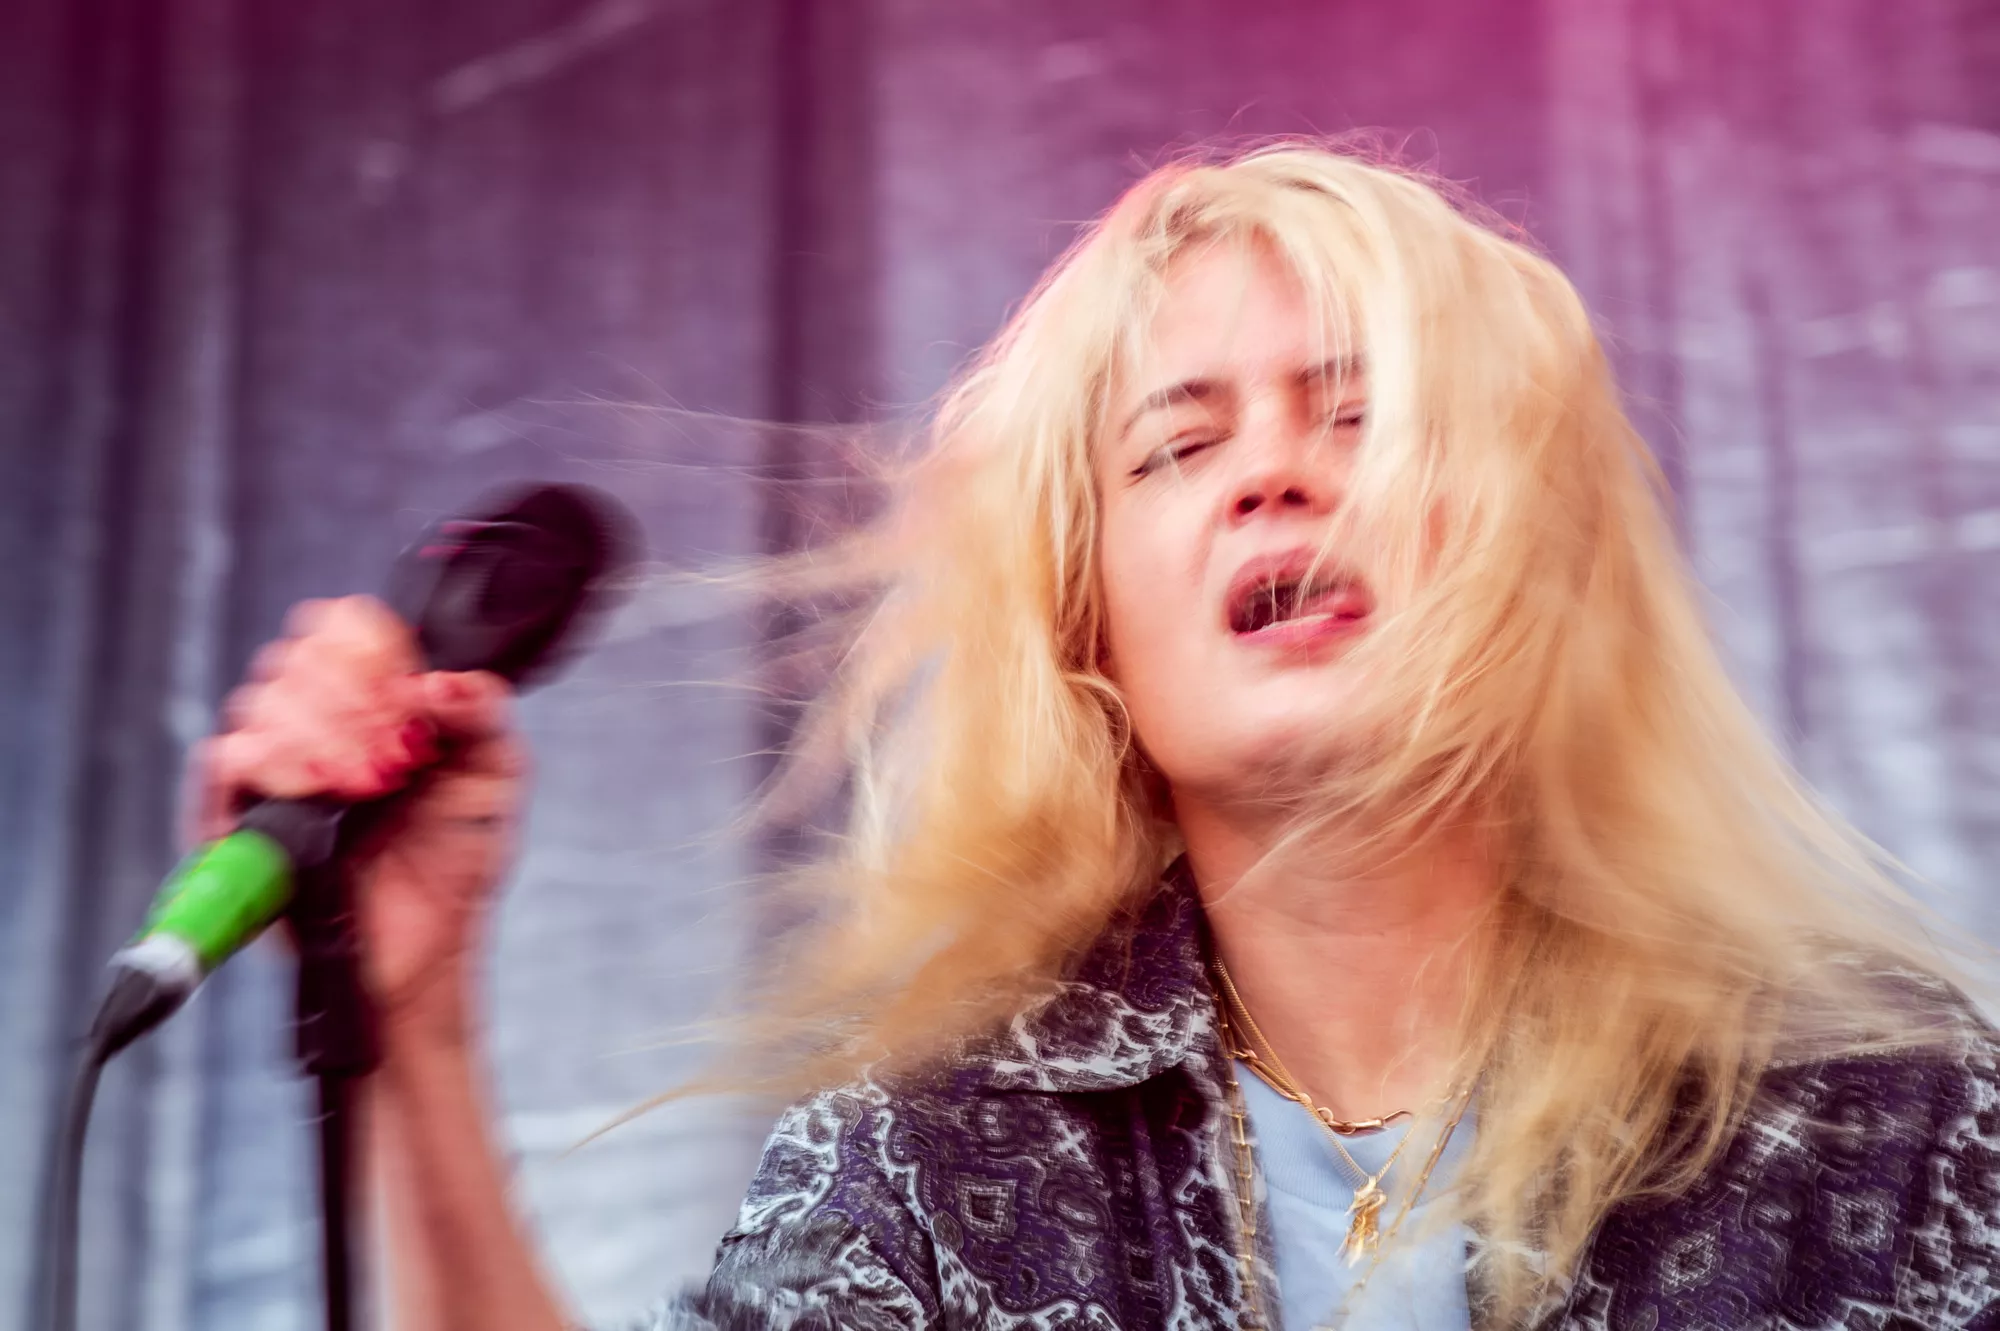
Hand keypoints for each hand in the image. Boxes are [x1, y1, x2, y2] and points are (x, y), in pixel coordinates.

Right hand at [188, 595, 526, 1038]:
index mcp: (373, 699)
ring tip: (369, 785)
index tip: (409, 694)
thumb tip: (438, 681)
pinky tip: (320, 791)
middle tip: (398, 753)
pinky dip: (273, 763)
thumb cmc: (456, 862)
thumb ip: (483, 712)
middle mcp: (314, 723)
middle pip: (296, 656)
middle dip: (354, 698)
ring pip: (260, 700)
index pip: (342, 627)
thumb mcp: (496, 776)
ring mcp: (271, 768)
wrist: (424, 950)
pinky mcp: (235, 817)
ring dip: (323, 734)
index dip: (372, 646)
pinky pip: (224, 760)